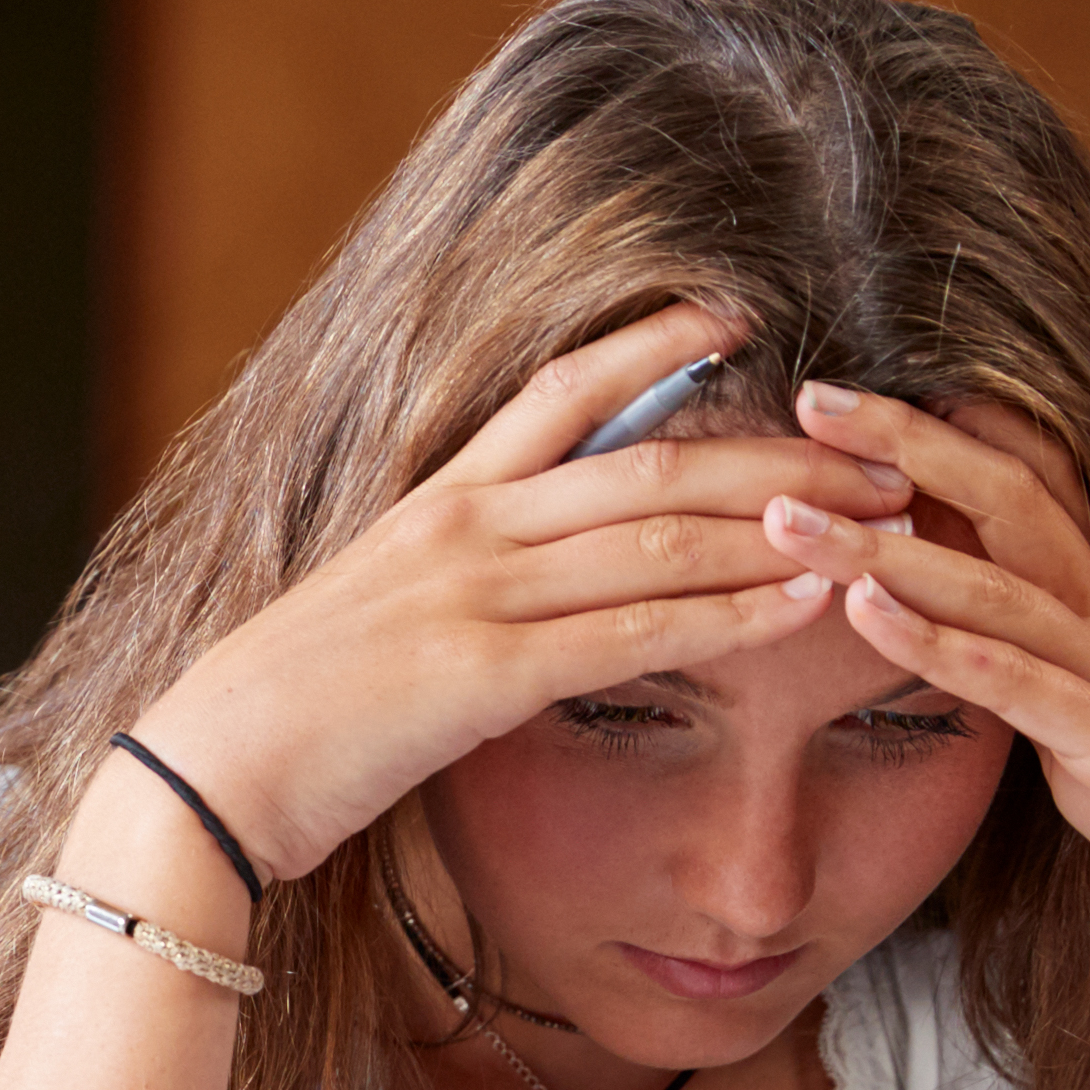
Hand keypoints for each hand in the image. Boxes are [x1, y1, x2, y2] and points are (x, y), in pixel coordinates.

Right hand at [117, 303, 913, 885]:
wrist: (203, 777)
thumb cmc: (279, 719)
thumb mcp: (365, 620)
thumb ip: (442, 588)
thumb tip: (497, 593)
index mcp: (435, 504)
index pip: (562, 393)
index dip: (657, 346)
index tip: (743, 313)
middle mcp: (465, 529)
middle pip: (652, 461)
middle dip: (779, 449)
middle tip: (886, 441)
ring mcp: (475, 597)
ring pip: (660, 539)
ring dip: (783, 525)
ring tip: (882, 517)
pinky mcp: (483, 676)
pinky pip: (634, 633)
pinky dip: (731, 615)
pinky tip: (805, 605)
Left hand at [774, 386, 1089, 1089]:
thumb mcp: (1085, 728)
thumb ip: (1021, 679)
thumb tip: (948, 649)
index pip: (1008, 497)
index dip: (929, 443)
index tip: (836, 403)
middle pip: (1004, 503)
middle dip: (905, 446)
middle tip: (807, 397)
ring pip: (997, 590)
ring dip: (887, 551)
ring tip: (794, 519)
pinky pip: (1028, 689)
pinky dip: (949, 649)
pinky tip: (874, 615)